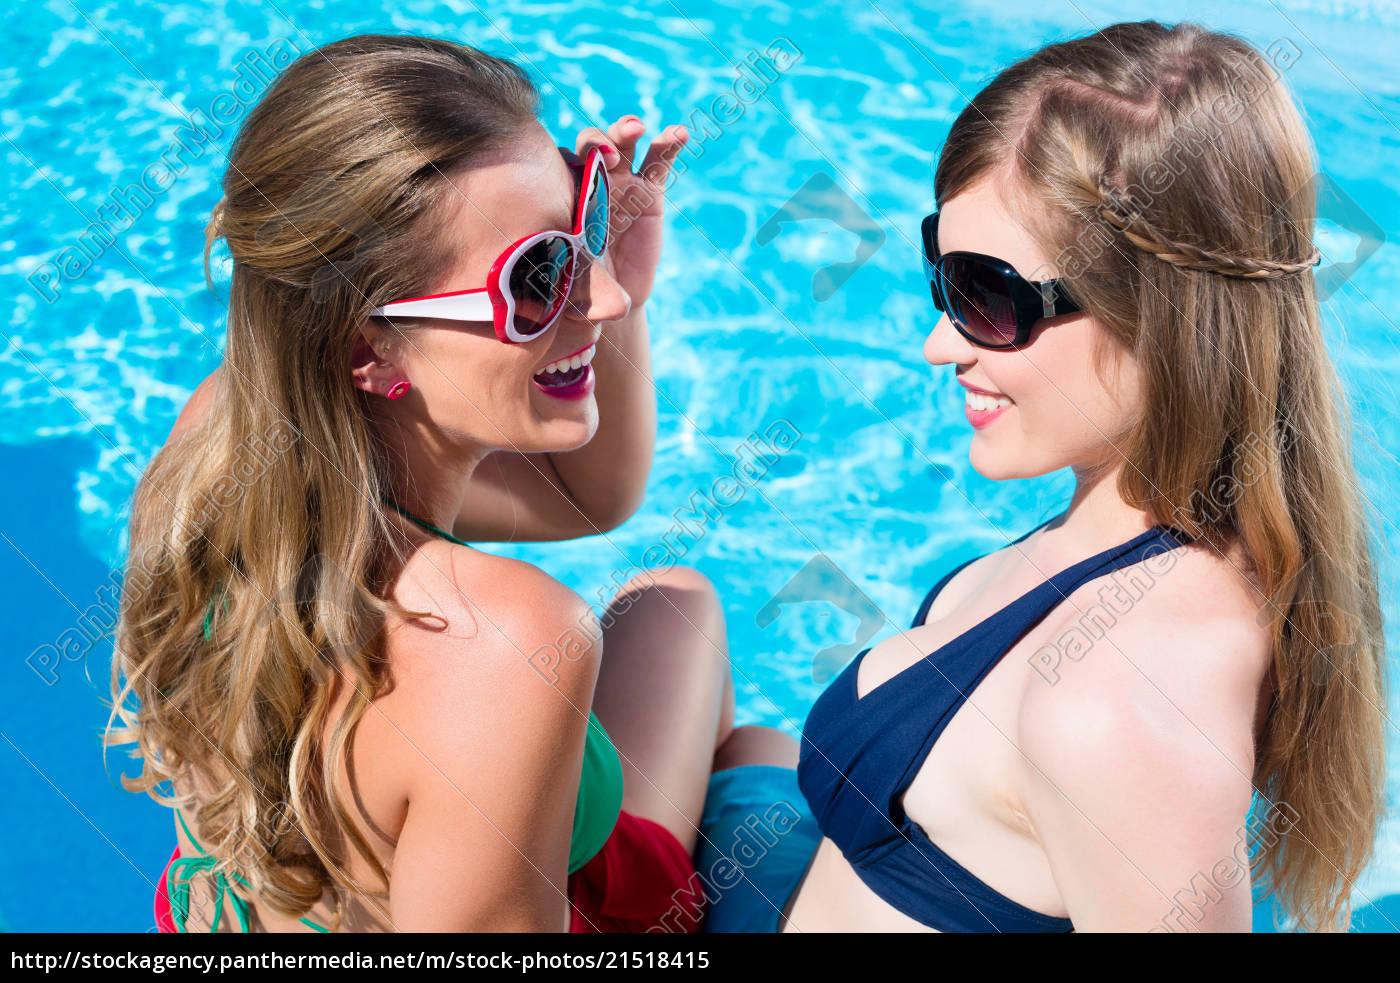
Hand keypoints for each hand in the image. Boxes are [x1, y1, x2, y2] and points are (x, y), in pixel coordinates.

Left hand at [574, 116, 688, 309]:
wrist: (613, 293)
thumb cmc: (584, 288)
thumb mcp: (576, 285)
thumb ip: (581, 285)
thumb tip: (591, 310)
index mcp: (564, 194)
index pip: (559, 165)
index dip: (567, 163)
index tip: (577, 177)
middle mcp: (591, 181)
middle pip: (590, 145)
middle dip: (597, 142)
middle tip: (607, 156)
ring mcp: (622, 182)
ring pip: (622, 145)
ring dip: (625, 131)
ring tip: (634, 128)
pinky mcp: (650, 190)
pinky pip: (659, 161)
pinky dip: (668, 144)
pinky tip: (680, 134)